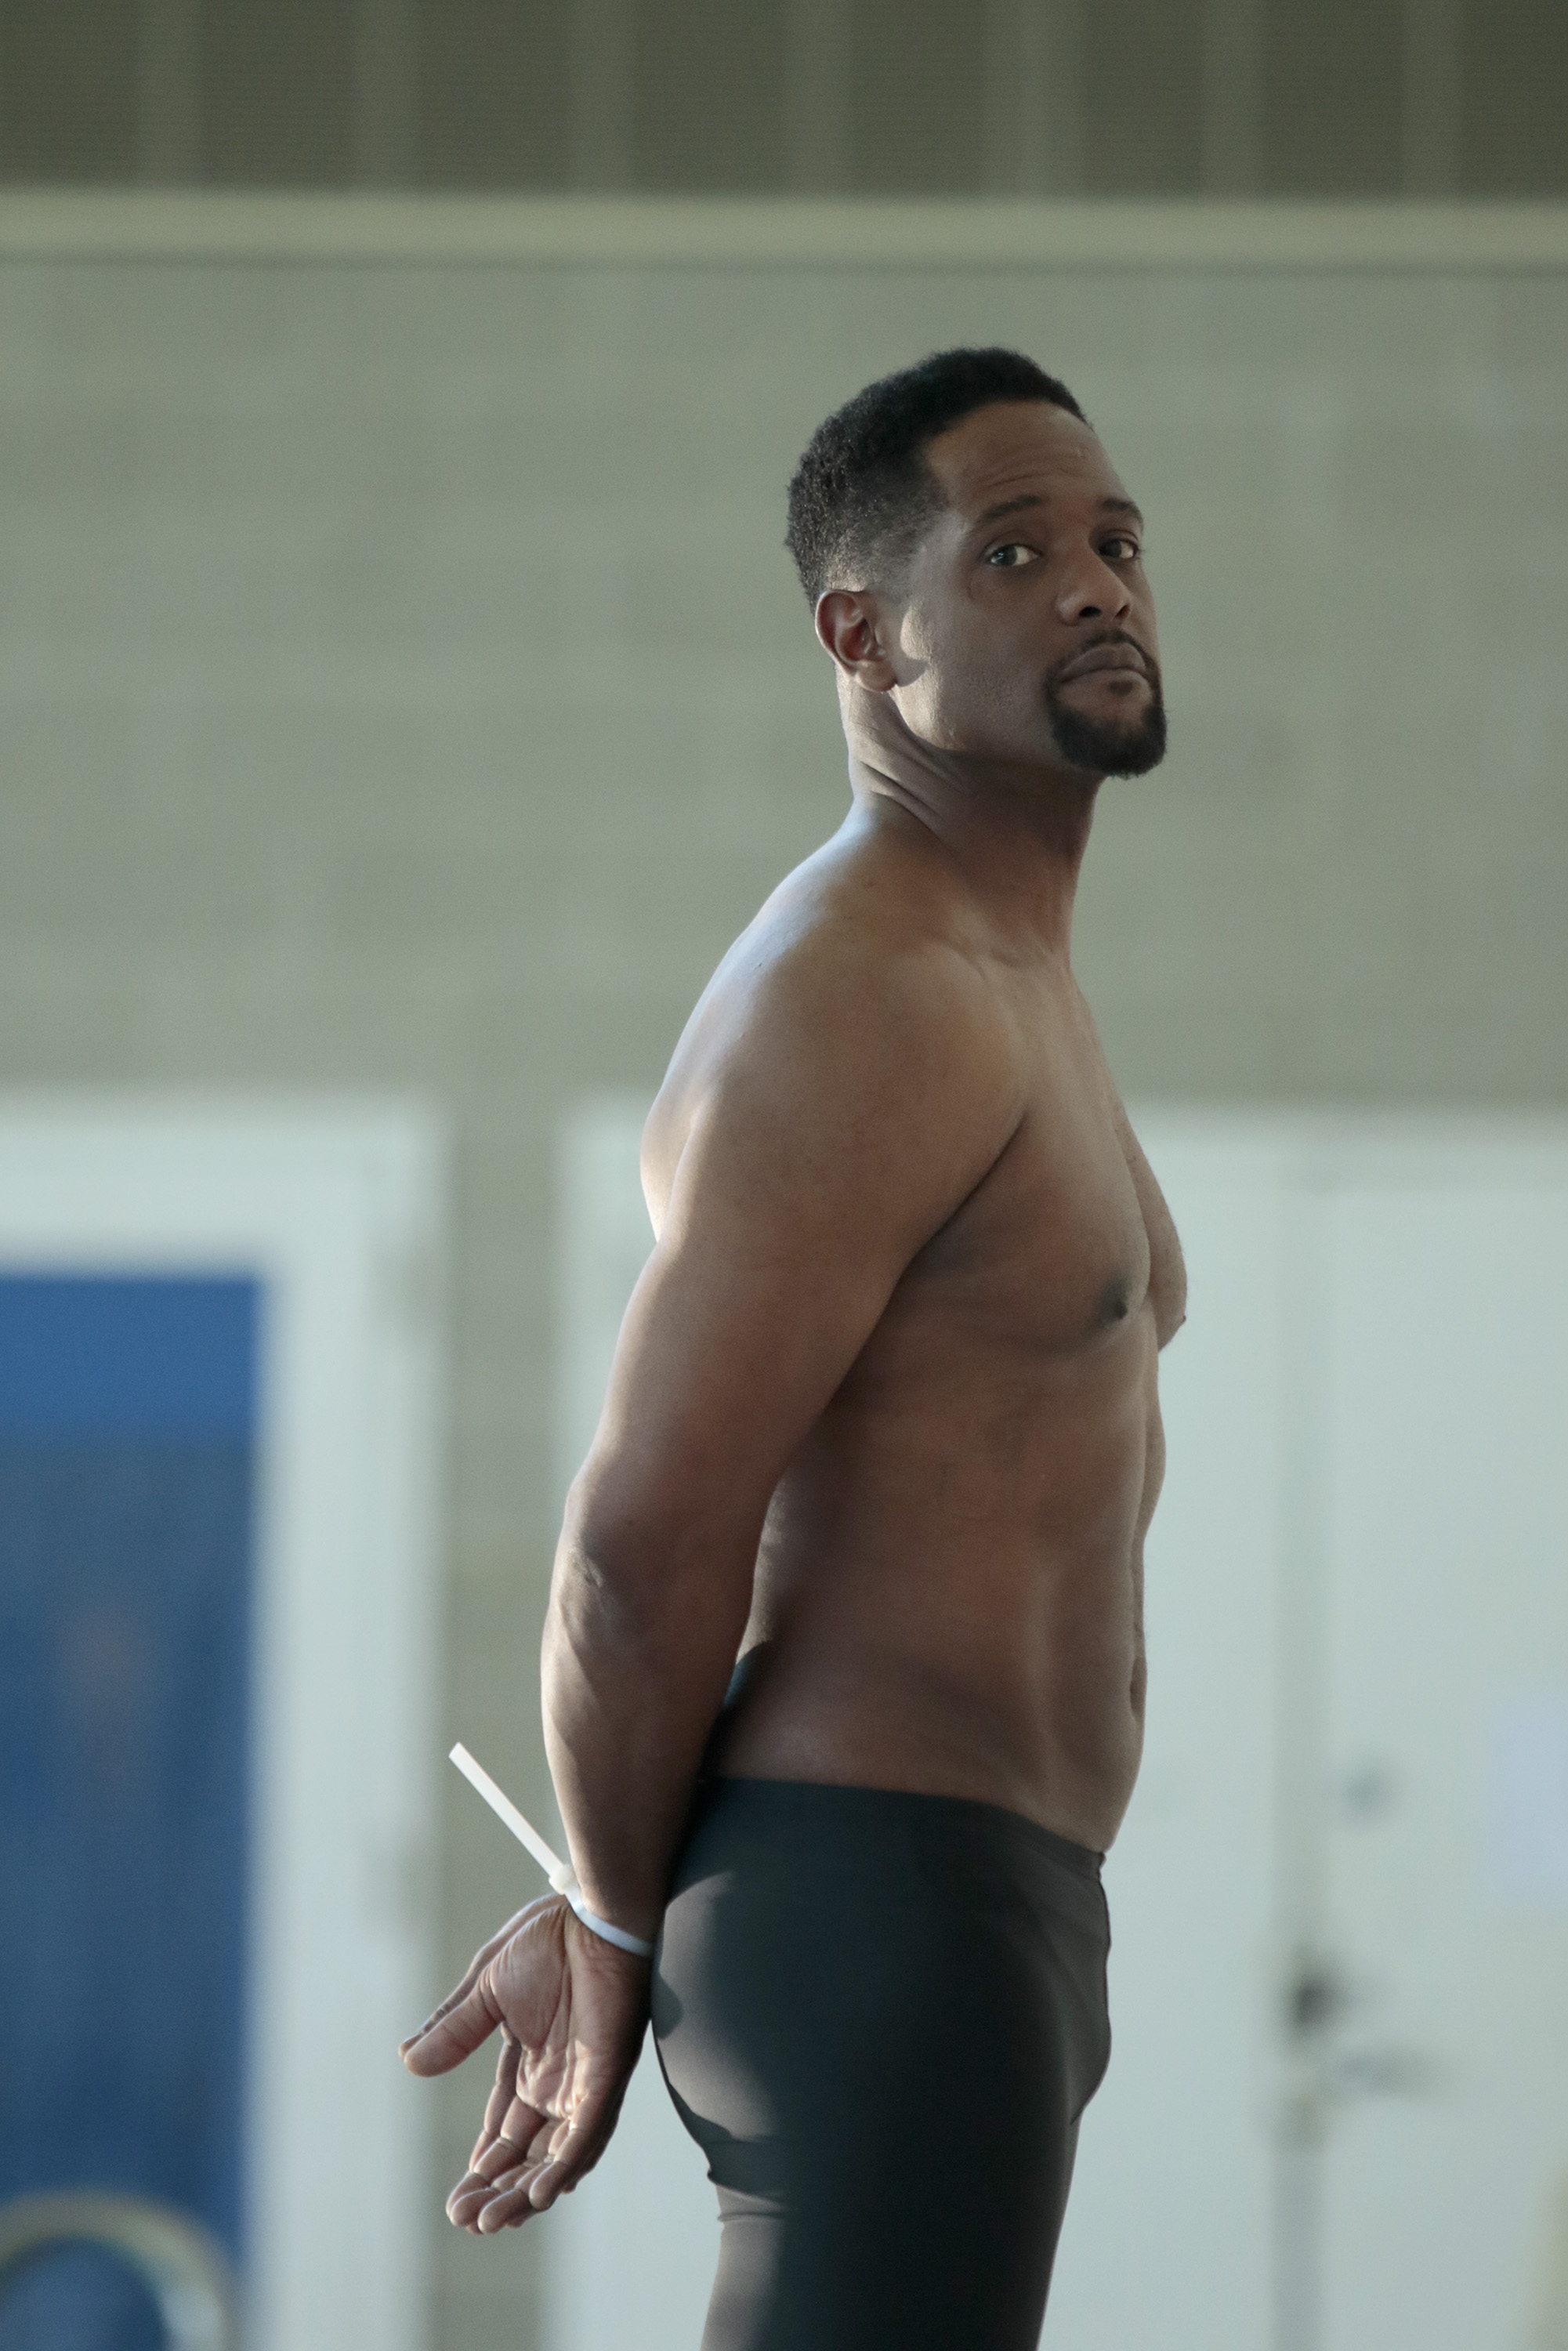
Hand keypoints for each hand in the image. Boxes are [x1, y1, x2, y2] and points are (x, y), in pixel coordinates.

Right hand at [400, 1894, 650, 2231]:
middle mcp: (561, 2081)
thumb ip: (455, 2029)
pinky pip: (589, 2133)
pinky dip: (565, 2165)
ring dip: (526, 2191)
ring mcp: (586, 2081)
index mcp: (531, 2062)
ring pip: (557, 2155)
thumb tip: (408, 2063)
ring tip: (491, 2222)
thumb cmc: (549, 1937)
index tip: (456, 2202)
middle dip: (497, 2190)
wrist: (592, 1911)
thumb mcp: (487, 1988)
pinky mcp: (608, 2076)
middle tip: (465, 2222)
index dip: (483, 2167)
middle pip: (527, 2153)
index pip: (504, 2130)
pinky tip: (540, 2195)